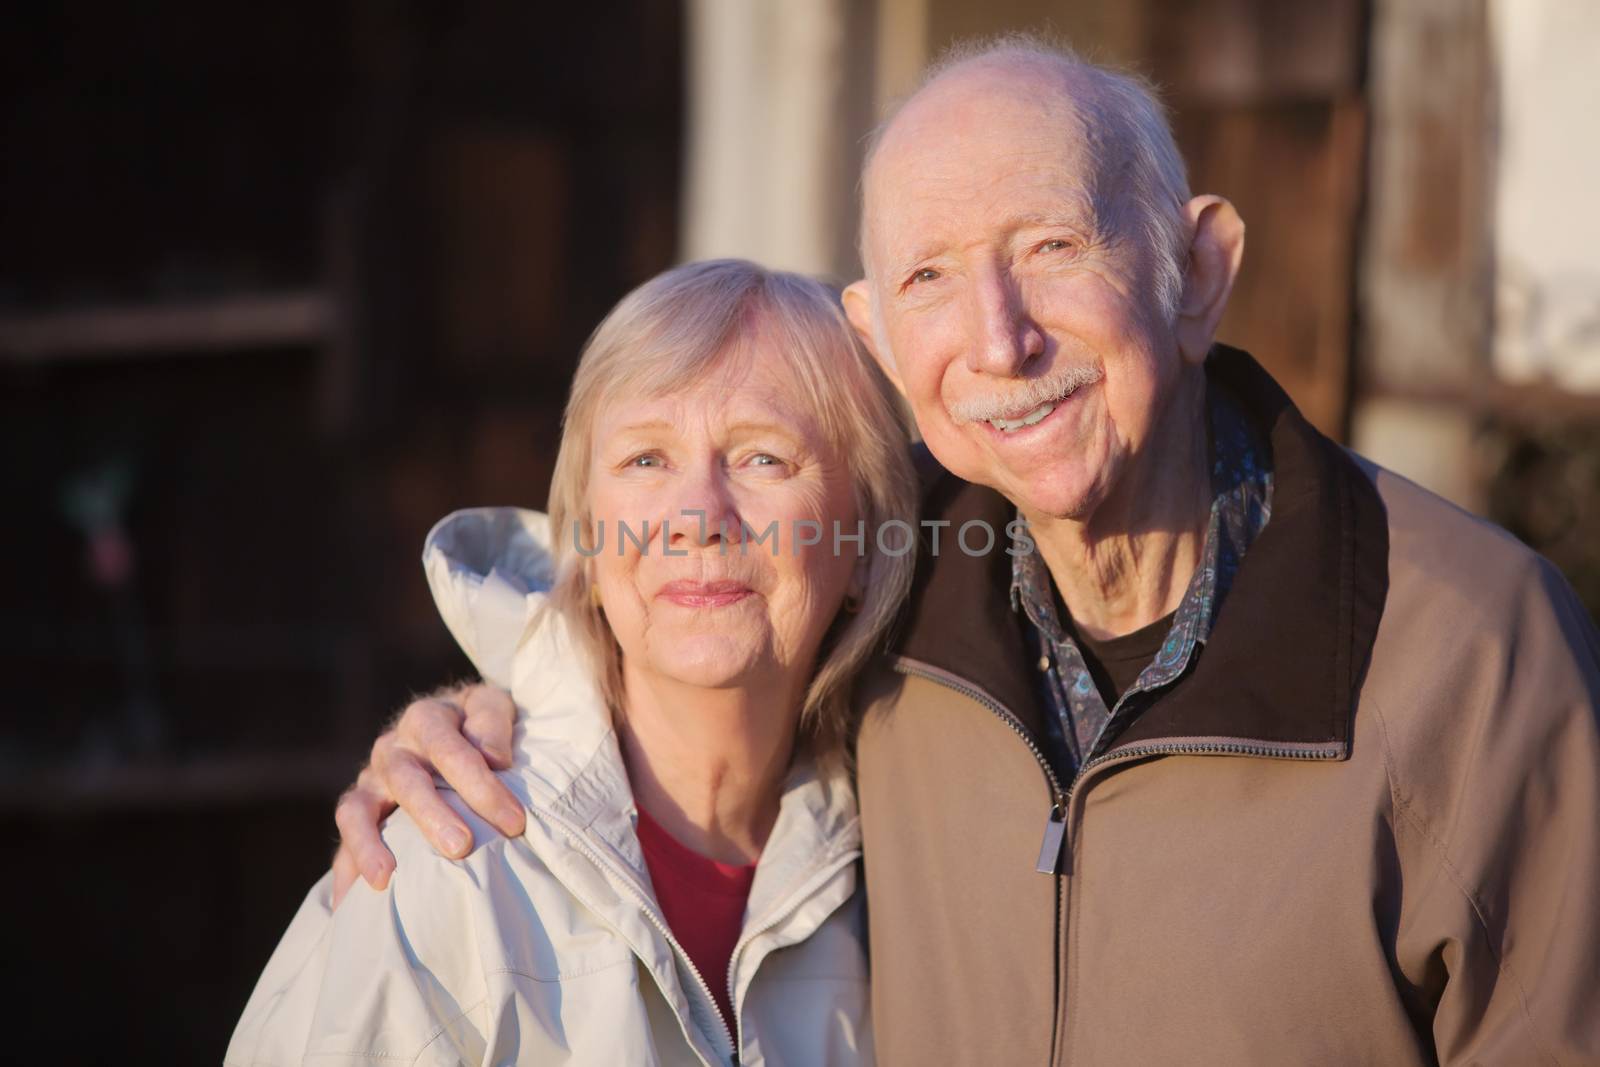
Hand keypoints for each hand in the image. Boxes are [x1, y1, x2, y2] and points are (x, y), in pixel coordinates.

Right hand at [330, 683, 521, 907]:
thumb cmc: (478, 722)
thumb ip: (493, 724)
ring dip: (369, 845)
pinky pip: (343, 840)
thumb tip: (495, 758)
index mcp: (426, 719)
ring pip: (357, 810)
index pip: (450, 750)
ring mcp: (371, 780)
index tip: (513, 822)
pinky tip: (347, 905)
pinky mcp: (360, 810)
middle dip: (433, 816)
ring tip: (385, 879)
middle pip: (406, 781)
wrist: (451, 720)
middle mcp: (392, 748)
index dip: (481, 785)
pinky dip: (344, 870)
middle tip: (461, 847)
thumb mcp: (491, 706)